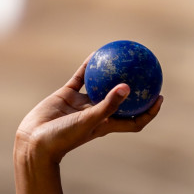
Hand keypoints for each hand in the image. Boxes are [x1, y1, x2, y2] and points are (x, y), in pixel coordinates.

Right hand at [14, 58, 163, 193]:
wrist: (35, 141)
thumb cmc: (64, 137)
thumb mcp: (89, 121)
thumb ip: (108, 105)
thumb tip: (128, 87)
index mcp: (107, 125)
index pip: (134, 121)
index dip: (149, 112)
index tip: (159, 97)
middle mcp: (97, 114)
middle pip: (121, 102)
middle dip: (134, 90)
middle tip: (146, 73)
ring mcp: (82, 104)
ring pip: (100, 86)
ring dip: (110, 74)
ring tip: (121, 57)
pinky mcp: (67, 95)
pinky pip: (81, 77)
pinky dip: (88, 66)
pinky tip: (96, 53)